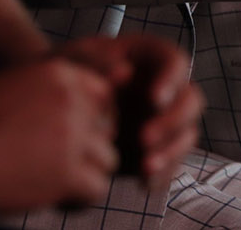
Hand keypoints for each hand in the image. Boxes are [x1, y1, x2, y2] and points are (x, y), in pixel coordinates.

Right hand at [0, 57, 117, 210]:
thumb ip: (52, 97)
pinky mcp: (68, 172)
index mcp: (61, 73)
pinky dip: (79, 199)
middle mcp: (74, 100)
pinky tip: (55, 199)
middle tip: (58, 165)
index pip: (104, 97)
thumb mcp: (16, 87)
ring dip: (86, 174)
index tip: (70, 138)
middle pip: (107, 129)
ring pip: (107, 160)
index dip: (90, 120)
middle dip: (88, 149)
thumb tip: (85, 121)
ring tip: (55, 183)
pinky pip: (97, 189)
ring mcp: (73, 135)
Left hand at [57, 35, 202, 190]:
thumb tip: (124, 72)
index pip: (175, 62)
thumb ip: (96, 60)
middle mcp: (164, 88)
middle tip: (144, 139)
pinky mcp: (156, 149)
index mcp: (150, 58)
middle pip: (190, 100)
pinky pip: (172, 163)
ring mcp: (163, 119)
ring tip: (146, 167)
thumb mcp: (74, 58)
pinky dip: (162, 175)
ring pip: (186, 134)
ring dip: (172, 152)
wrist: (50, 107)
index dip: (171, 80)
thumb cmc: (64, 74)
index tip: (153, 99)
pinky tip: (144, 183)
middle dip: (173, 122)